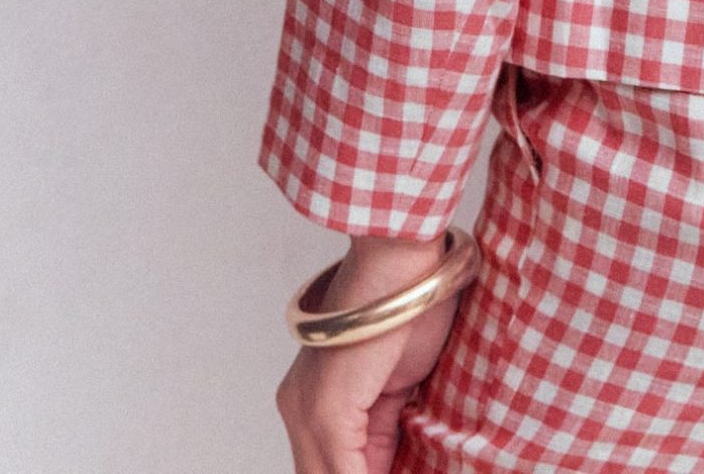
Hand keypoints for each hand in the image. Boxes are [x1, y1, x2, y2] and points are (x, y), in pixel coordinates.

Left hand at [276, 236, 461, 473]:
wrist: (401, 252)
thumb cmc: (407, 299)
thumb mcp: (395, 383)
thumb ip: (381, 430)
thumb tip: (388, 467)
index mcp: (309, 398)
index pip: (328, 466)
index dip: (366, 472)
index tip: (404, 468)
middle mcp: (296, 407)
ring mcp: (306, 411)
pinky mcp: (326, 411)